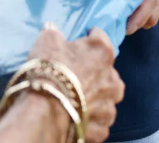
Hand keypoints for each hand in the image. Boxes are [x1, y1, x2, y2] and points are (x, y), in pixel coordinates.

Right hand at [28, 24, 124, 142]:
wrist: (46, 110)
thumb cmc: (49, 70)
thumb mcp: (46, 41)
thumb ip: (53, 33)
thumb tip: (53, 29)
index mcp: (102, 52)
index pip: (101, 36)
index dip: (89, 37)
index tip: (82, 39)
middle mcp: (112, 79)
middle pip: (107, 71)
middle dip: (95, 71)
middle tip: (76, 73)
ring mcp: (109, 106)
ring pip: (106, 99)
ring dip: (95, 97)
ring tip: (76, 98)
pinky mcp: (102, 128)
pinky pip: (98, 122)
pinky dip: (89, 119)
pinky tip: (76, 115)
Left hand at [113, 0, 158, 34]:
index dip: (140, 14)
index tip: (125, 26)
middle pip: (153, 12)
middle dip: (135, 23)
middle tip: (114, 29)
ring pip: (155, 15)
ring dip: (139, 21)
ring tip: (118, 23)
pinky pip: (157, 12)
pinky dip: (144, 17)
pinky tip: (128, 16)